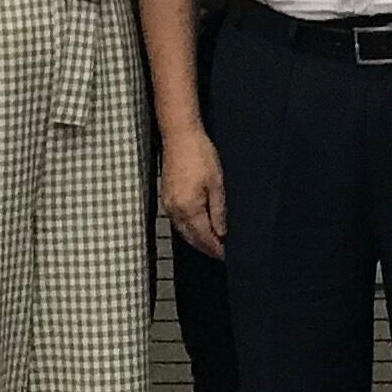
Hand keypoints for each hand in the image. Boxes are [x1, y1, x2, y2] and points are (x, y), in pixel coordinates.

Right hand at [161, 130, 227, 256]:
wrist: (179, 136)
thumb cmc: (201, 155)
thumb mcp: (216, 183)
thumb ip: (218, 211)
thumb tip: (222, 233)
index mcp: (189, 209)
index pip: (203, 237)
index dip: (215, 248)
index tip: (226, 256)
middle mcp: (175, 211)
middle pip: (191, 238)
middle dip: (205, 247)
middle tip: (220, 253)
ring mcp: (168, 205)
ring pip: (183, 231)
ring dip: (196, 240)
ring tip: (211, 244)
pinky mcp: (166, 198)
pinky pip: (177, 222)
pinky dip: (188, 229)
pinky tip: (197, 228)